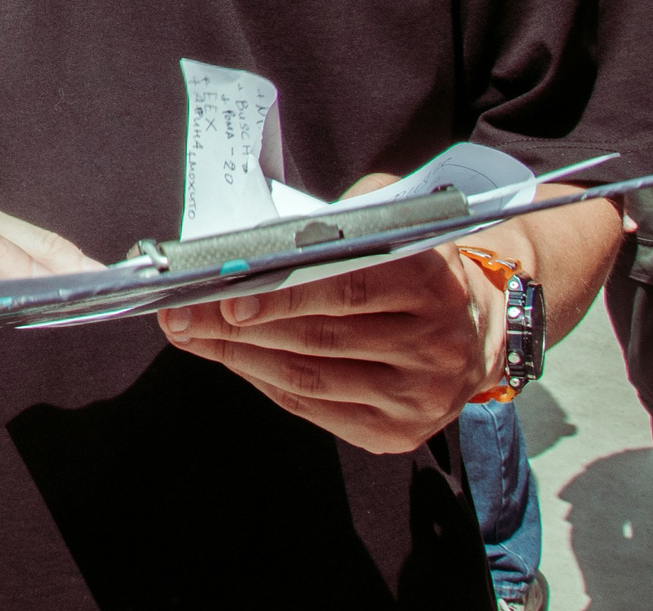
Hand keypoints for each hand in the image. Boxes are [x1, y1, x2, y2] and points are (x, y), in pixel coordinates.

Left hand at [158, 243, 499, 453]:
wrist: (474, 326)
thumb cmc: (408, 263)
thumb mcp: (388, 221)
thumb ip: (335, 225)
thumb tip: (249, 248)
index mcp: (432, 282)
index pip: (348, 289)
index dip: (282, 296)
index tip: (225, 297)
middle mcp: (434, 345)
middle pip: (317, 338)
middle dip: (234, 327)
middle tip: (179, 313)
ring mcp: (420, 396)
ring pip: (309, 378)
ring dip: (237, 356)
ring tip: (189, 334)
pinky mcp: (399, 432)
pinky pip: (314, 408)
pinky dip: (263, 381)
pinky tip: (231, 359)